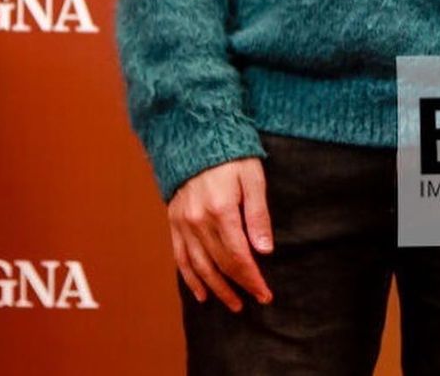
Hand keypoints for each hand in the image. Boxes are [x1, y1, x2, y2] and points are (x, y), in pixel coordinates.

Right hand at [169, 156, 273, 312]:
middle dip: (238, 286)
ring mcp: (183, 222)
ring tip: (232, 304)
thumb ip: (258, 214)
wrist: (197, 134)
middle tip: (253, 301)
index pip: (239, 256)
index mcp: (221, 210)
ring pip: (199, 266)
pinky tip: (201, 293)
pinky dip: (190, 278)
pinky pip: (180, 256)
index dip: (252, 278)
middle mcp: (199, 220)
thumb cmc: (231, 153)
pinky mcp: (174, 220)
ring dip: (216, 289)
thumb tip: (264, 250)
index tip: (265, 293)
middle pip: (220, 264)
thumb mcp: (253, 177)